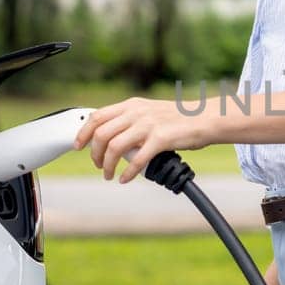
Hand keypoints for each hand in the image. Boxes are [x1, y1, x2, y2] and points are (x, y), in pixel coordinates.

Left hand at [74, 97, 214, 182]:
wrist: (206, 119)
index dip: (83, 133)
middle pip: (101, 134)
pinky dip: (127, 173)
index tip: (78, 146)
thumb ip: (130, 121)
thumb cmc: (179, 119)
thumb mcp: (149, 112)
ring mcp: (148, 125)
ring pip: (114, 148)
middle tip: (98, 165)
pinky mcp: (161, 139)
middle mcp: (137, 113)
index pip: (97, 117)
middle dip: (95, 154)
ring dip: (108, 166)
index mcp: (132, 105)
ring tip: (110, 175)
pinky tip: (126, 178)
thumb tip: (110, 137)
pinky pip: (137, 160)